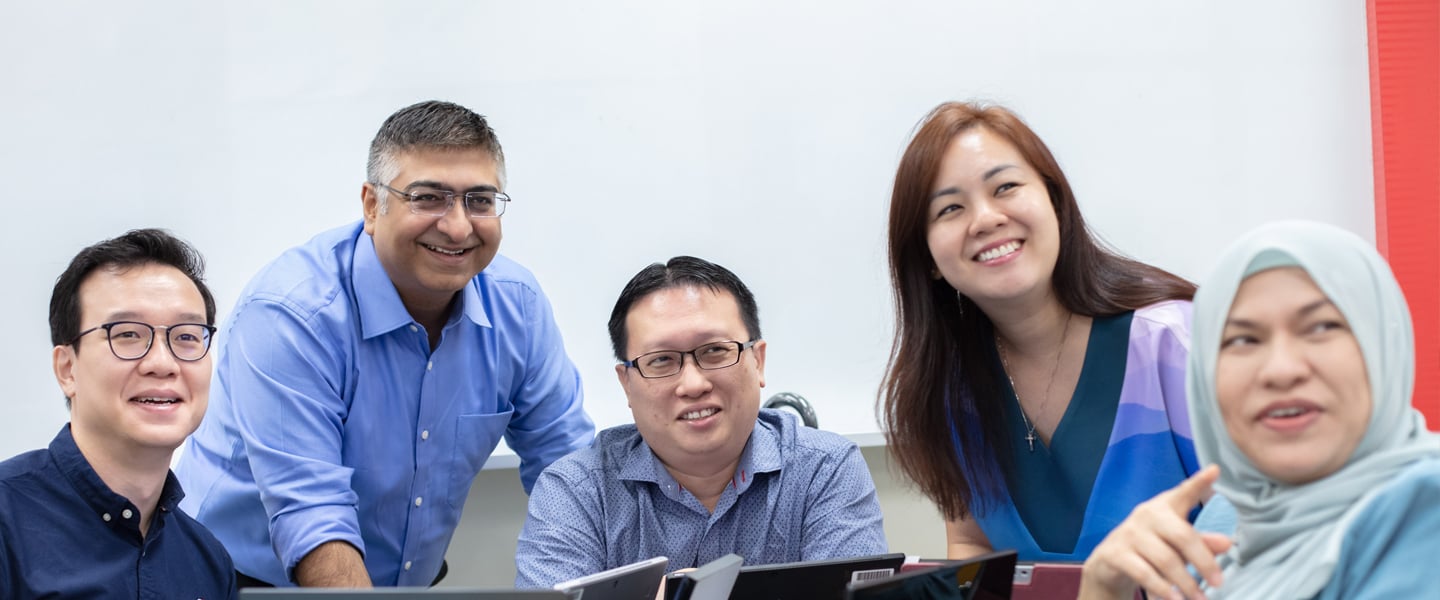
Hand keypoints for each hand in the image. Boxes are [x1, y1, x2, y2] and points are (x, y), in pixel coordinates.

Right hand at [1079, 465, 1231, 599]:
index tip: (1215, 470)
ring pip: (1165, 559)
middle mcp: (1146, 515)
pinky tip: (1175, 599)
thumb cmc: (1152, 548)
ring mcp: (1129, 533)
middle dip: (1204, 561)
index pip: (1184, 493)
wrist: (1110, 563)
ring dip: (1186, 583)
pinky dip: (1162, 589)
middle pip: (1182, 536)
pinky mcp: (1114, 553)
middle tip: (1219, 582)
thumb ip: (1202, 542)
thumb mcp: (1177, 544)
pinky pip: (1144, 573)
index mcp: (1165, 507)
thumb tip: (1228, 543)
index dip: (1199, 482)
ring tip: (1200, 599)